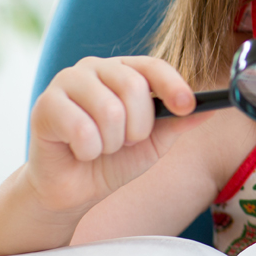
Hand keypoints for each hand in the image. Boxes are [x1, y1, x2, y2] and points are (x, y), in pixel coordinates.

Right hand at [25, 56, 214, 212]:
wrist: (73, 190)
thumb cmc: (113, 159)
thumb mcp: (155, 141)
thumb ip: (180, 122)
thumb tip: (210, 108)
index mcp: (122, 70)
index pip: (153, 65)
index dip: (173, 85)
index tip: (187, 106)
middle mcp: (93, 68)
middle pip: (133, 86)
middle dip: (138, 127)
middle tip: (126, 142)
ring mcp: (66, 82)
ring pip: (109, 110)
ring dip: (112, 143)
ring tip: (101, 148)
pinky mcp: (44, 105)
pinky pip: (82, 129)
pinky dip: (89, 151)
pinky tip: (79, 152)